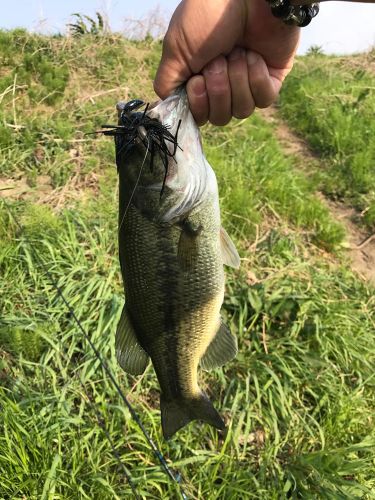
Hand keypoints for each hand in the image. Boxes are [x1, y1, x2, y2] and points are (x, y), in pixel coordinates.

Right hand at [154, 0, 299, 125]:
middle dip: (219, 89)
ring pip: (242, 110)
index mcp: (200, 81)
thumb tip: (168, 108)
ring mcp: (248, 83)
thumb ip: (167, 84)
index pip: (199, 117)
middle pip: (220, 118)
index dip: (199, 105)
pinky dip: (256, 79)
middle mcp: (224, 85)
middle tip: (219, 60)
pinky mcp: (272, 78)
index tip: (197, 81)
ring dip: (237, 80)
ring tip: (237, 53)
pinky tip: (254, 56)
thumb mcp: (176, 50)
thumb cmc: (206, 17)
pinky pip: (264, 99)